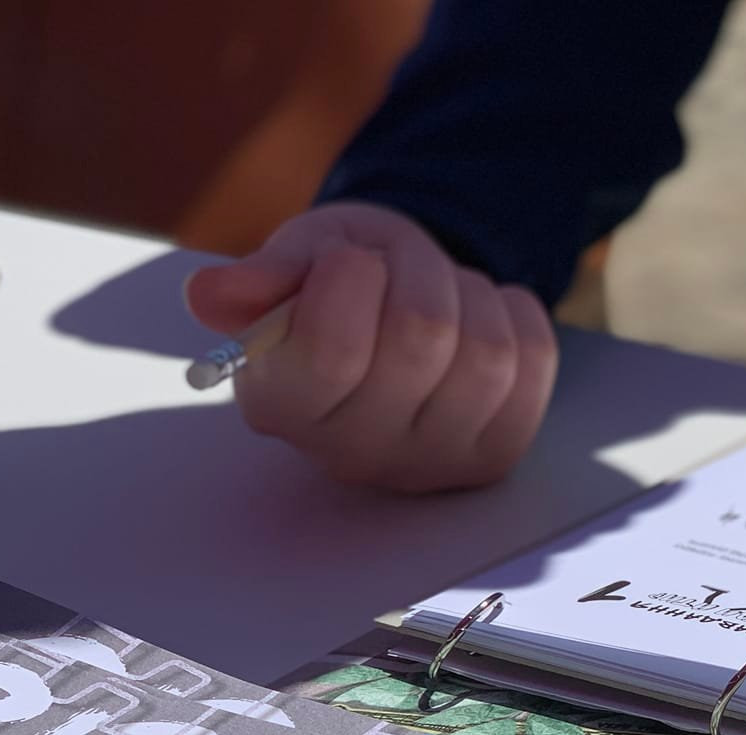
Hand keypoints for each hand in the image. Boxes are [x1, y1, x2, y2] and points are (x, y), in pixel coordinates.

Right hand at [184, 201, 557, 491]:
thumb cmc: (334, 284)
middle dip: (417, 270)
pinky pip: (535, 360)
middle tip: (398, 273)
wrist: (397, 313)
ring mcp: (426, 466)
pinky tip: (477, 320)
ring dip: (468, 294)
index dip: (352, 275)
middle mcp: (348, 454)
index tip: (346, 263)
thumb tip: (210, 295)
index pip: (332, 349)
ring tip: (437, 296)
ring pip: (488, 351)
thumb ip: (263, 276)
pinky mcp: (492, 460)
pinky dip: (514, 313)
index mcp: (279, 405)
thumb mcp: (296, 258)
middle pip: (423, 335)